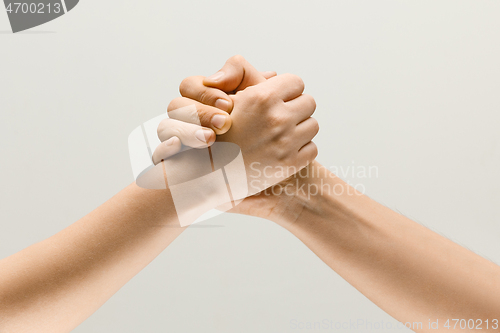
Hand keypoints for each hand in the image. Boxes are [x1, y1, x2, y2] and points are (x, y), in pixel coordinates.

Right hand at [152, 56, 318, 221]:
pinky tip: (282, 151)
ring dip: (300, 129)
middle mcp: (276, 119)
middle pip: (309, 102)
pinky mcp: (291, 164)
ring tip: (280, 135)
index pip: (296, 82)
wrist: (209, 174)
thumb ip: (244, 76)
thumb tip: (273, 74)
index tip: (277, 99)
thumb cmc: (217, 132)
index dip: (287, 90)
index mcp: (261, 98)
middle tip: (279, 118)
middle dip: (296, 108)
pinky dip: (301, 150)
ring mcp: (285, 143)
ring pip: (312, 125)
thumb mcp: (225, 97)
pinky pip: (312, 148)